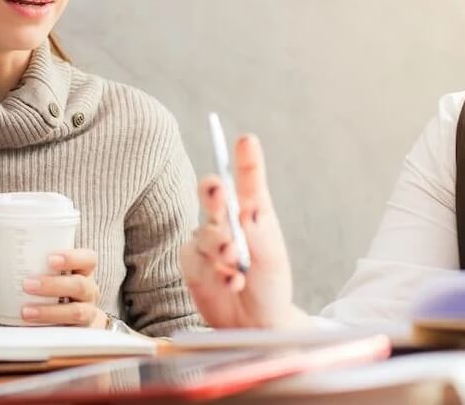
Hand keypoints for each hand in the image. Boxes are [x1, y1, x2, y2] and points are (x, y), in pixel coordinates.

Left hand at [0, 249, 107, 327]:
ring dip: (50, 311)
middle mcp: (89, 291)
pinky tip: (32, 329)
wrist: (72, 324)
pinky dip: (50, 330)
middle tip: (27, 284)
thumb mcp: (40, 281)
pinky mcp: (80, 334)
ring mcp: (88, 313)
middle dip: (54, 285)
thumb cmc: (53, 295)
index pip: (88, 259)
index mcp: (82, 272)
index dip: (73, 257)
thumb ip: (11, 280)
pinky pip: (70, 334)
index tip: (50, 258)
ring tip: (25, 311)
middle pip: (80, 285)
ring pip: (77, 312)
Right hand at [180, 134, 310, 328]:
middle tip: (218, 191)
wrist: (255, 324)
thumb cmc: (269, 286)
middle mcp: (227, 221)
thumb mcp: (272, 259)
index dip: (247, 161)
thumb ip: (259, 233)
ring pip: (206, 233)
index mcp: (254, 213)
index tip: (246, 141)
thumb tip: (248, 209)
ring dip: (221, 247)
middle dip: (213, 192)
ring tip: (235, 264)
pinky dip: (217, 272)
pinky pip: (198, 260)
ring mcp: (207, 241)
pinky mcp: (192, 263)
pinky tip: (232, 282)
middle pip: (213, 195)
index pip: (249, 183)